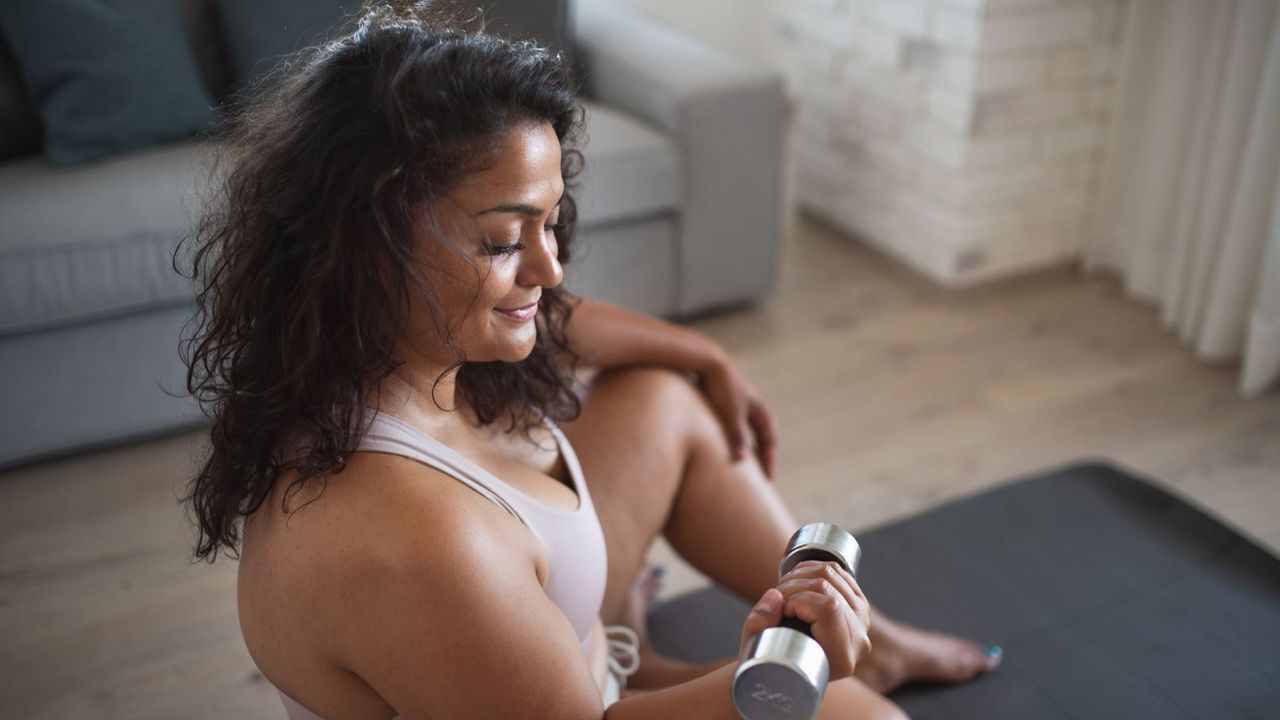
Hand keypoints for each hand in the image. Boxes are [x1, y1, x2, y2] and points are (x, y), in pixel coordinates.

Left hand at [696, 352, 778, 479]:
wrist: (706, 360)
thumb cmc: (720, 386)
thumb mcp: (730, 413)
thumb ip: (737, 436)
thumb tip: (743, 459)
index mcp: (759, 408)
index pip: (770, 439)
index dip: (770, 460)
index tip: (768, 479)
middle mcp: (752, 405)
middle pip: (760, 435)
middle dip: (761, 455)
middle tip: (759, 475)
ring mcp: (738, 401)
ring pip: (746, 430)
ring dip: (746, 446)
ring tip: (740, 464)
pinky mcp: (724, 400)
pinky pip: (732, 425)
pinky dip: (732, 438)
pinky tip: (721, 446)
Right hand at [738, 561, 871, 681]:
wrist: (787, 670)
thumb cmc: (768, 662)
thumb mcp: (753, 649)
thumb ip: (758, 625)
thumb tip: (775, 595)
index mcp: (842, 658)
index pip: (828, 607)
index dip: (798, 599)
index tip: (781, 611)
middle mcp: (858, 639)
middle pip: (827, 587)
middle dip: (793, 585)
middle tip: (777, 601)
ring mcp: (862, 620)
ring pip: (830, 573)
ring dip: (799, 574)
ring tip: (784, 593)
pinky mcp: (859, 605)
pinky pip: (837, 570)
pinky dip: (812, 567)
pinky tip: (798, 581)